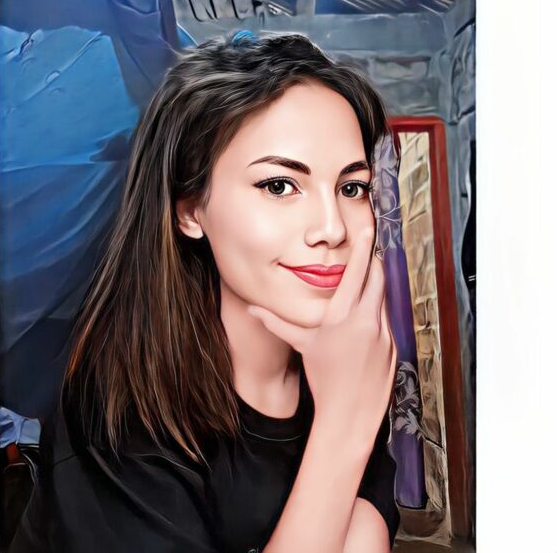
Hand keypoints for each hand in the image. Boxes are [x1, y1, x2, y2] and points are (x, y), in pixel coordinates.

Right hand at [247, 228, 396, 448]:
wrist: (350, 414)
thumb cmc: (323, 378)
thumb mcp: (301, 345)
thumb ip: (277, 323)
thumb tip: (253, 308)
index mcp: (344, 316)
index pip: (357, 273)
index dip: (364, 249)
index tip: (368, 231)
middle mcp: (368, 320)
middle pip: (378, 279)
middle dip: (375, 263)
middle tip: (370, 251)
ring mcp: (385, 333)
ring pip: (383, 300)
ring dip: (375, 289)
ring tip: (364, 287)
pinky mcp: (394, 346)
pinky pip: (388, 320)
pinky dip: (378, 313)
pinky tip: (365, 323)